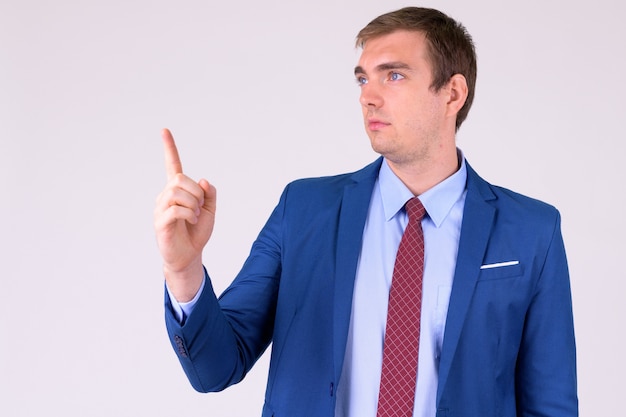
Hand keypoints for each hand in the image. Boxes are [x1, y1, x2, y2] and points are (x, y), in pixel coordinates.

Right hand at [154, 128, 215, 300]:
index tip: (164, 130)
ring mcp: (160, 209)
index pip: (172, 165)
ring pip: (177, 191)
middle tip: (201, 206)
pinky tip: (191, 220)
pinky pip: (174, 208)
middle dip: (196, 191)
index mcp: (178, 191)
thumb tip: (202, 180)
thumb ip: (210, 194)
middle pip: (180, 179)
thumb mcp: (211, 210)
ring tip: (195, 215)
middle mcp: (165, 196)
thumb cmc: (197, 232)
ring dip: (193, 202)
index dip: (169, 148)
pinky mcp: (160, 222)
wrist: (189, 256)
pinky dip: (188, 212)